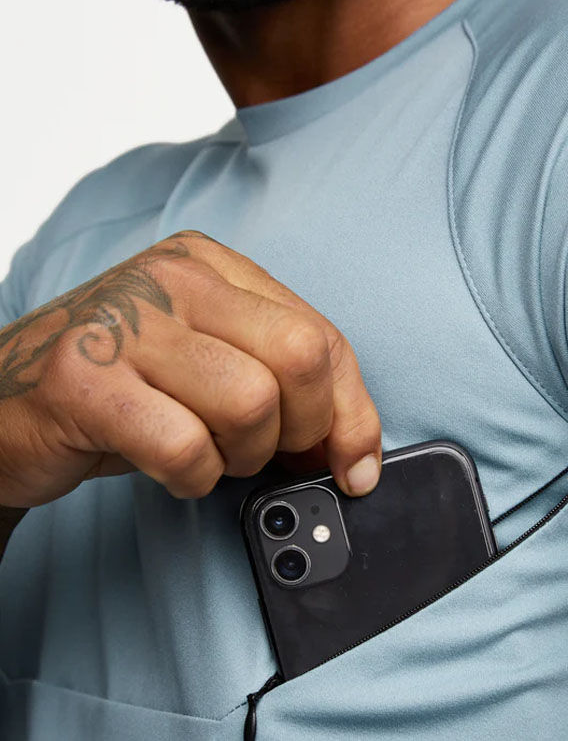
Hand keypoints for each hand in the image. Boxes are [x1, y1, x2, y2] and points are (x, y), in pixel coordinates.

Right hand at [0, 230, 381, 506]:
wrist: (3, 402)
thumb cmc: (123, 389)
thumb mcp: (213, 368)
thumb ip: (285, 386)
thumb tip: (356, 452)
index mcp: (214, 266)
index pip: (321, 334)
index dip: (351, 410)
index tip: (354, 463)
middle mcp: (174, 277)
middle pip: (300, 356)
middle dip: (300, 429)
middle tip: (264, 451)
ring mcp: (127, 322)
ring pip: (250, 402)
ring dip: (241, 455)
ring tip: (208, 454)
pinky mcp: (84, 379)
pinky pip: (185, 446)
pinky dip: (193, 478)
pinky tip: (170, 468)